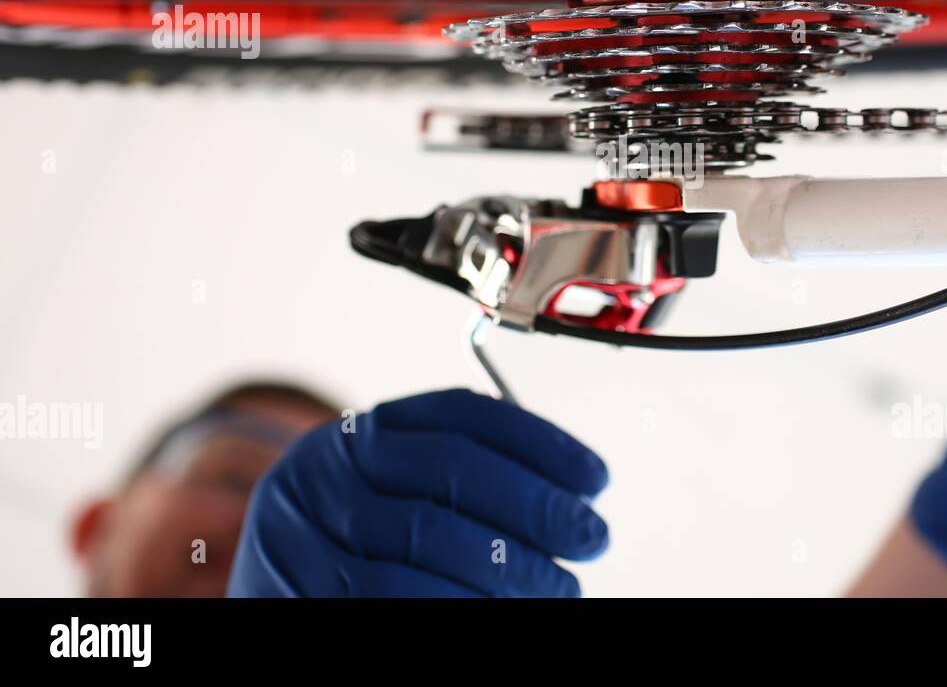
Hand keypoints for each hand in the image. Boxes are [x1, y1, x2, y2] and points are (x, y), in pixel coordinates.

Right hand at [227, 389, 609, 596]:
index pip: (461, 416)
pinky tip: (498, 609)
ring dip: (508, 567)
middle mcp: (324, 469)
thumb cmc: (355, 548)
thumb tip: (570, 496)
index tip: (593, 477)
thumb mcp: (397, 496)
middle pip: (450, 472)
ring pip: (424, 538)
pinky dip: (456, 603)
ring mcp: (299, 530)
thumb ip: (463, 483)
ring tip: (558, 585)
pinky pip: (389, 596)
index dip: (538, 442)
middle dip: (535, 505)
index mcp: (361, 433)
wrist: (272, 594)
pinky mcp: (286, 589)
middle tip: (590, 536)